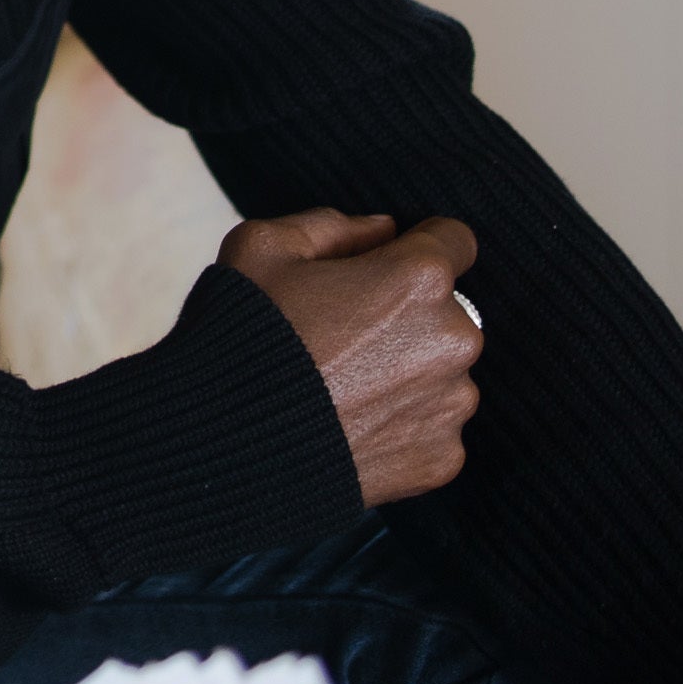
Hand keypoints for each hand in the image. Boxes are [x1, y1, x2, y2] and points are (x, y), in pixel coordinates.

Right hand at [219, 208, 482, 506]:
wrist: (227, 441)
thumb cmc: (243, 334)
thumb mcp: (262, 246)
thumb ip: (332, 225)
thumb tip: (383, 230)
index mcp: (418, 279)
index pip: (455, 240)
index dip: (416, 245)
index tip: (385, 264)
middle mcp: (454, 339)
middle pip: (446, 312)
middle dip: (406, 316)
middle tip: (341, 335)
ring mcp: (452, 404)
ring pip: (442, 373)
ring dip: (406, 373)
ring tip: (340, 386)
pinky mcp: (444, 458)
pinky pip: (431, 428)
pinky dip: (398, 424)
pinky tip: (348, 423)